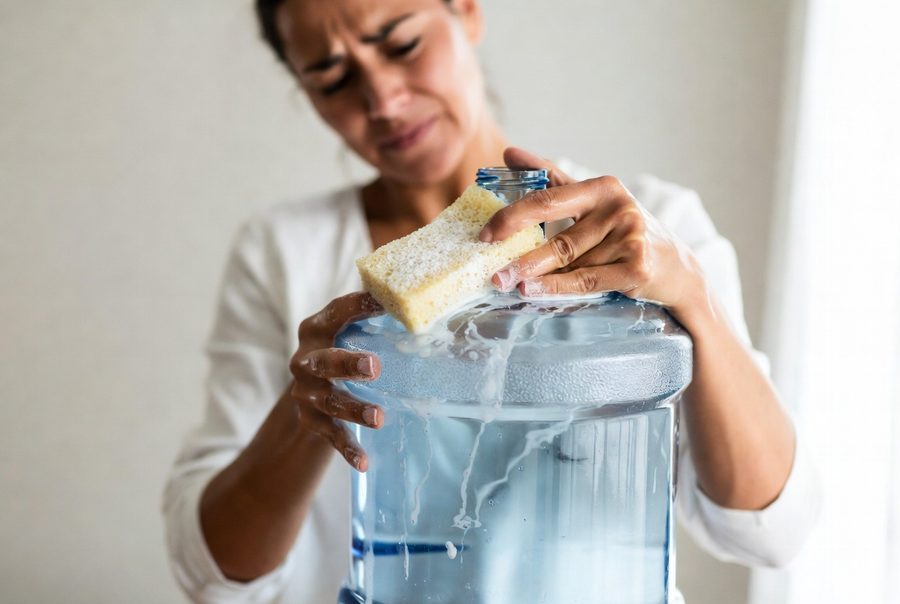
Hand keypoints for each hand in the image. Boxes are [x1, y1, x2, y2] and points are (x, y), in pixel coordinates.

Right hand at [288, 292, 384, 470]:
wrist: (309, 393)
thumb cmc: (343, 352)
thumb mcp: (352, 334)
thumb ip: (378, 321)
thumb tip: (431, 308)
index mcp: (317, 329)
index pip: (335, 313)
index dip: (356, 307)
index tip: (382, 302)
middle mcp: (305, 360)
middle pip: (323, 361)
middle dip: (347, 364)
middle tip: (374, 367)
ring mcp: (306, 393)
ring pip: (329, 402)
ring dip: (354, 410)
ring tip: (379, 418)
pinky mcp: (311, 421)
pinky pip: (331, 436)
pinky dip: (348, 449)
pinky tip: (364, 462)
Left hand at [480, 148, 707, 318]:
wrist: (678, 270)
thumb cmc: (625, 233)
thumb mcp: (594, 201)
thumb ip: (552, 179)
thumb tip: (509, 153)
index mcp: (604, 187)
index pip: (549, 197)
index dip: (513, 214)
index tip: (485, 231)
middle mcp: (619, 208)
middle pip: (557, 233)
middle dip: (519, 248)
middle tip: (489, 261)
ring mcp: (631, 237)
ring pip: (569, 261)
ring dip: (533, 273)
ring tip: (504, 281)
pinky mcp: (637, 267)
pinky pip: (586, 280)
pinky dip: (555, 287)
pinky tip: (531, 290)